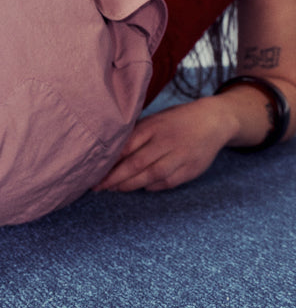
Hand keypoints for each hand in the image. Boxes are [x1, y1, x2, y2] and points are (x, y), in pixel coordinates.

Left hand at [93, 99, 232, 192]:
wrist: (213, 121)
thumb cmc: (177, 120)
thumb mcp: (156, 119)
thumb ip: (136, 133)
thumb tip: (110, 150)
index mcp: (154, 126)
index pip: (127, 145)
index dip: (110, 161)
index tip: (94, 170)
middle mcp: (167, 141)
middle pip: (137, 163)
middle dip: (115, 178)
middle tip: (98, 186)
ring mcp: (180, 156)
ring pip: (152, 175)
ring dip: (131, 185)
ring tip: (115, 188)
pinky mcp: (191, 169)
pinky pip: (168, 182)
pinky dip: (152, 187)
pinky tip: (141, 187)